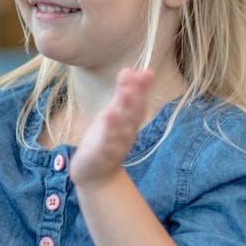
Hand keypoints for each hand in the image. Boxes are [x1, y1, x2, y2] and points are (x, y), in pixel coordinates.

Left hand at [70, 68, 151, 186]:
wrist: (97, 176)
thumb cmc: (107, 140)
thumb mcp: (115, 114)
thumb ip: (123, 94)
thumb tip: (130, 69)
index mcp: (130, 122)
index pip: (140, 103)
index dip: (144, 88)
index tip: (148, 72)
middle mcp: (127, 132)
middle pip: (133, 114)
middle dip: (136, 96)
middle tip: (138, 78)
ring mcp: (116, 144)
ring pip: (122, 127)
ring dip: (125, 111)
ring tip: (126, 93)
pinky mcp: (102, 155)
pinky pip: (107, 142)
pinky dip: (109, 131)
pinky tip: (108, 116)